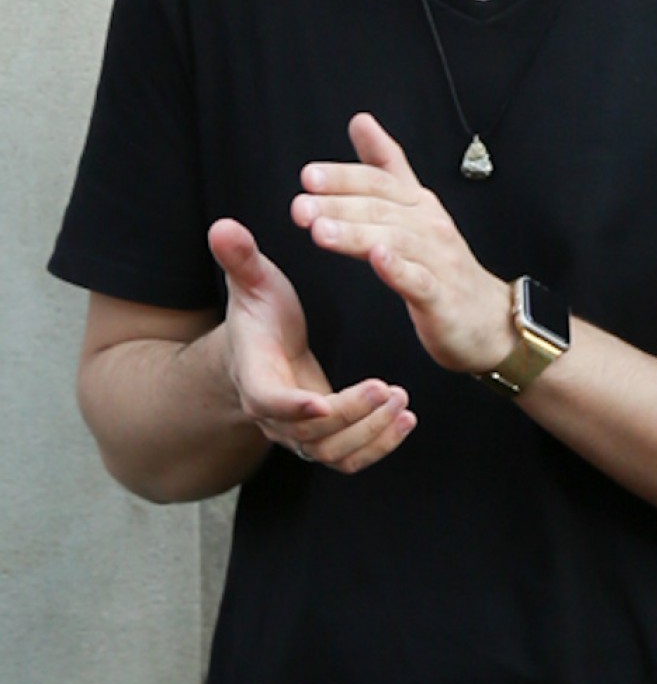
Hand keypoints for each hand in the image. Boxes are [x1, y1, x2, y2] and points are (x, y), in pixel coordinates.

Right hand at [208, 218, 414, 472]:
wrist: (262, 349)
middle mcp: (275, 415)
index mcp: (255, 376)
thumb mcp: (253, 283)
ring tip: (402, 402)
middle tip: (388, 390)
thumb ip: (241, 259)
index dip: (293, 407)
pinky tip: (406, 418)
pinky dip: (380, 445)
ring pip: (333, 453)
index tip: (322, 403)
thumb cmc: (260, 315)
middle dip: (352, 416)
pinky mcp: (324, 438)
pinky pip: (349, 458)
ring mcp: (299, 433)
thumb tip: (222, 226)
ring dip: (371, 433)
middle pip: (311, 435)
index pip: (269, 402)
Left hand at [291, 113, 517, 375]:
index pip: (380, 181)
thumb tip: (360, 122)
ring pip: (394, 240)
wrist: (489, 317)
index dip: (345, 176)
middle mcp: (429, 226)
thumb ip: (387, 165)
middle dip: (338, 205)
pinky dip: (398, 269)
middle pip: (381, 209)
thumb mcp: (415, 208)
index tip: (309, 175)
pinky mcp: (441, 297)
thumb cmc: (444, 263)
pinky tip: (377, 260)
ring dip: (356, 234)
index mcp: (417, 205)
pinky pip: (419, 280)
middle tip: (301, 205)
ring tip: (321, 231)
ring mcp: (437, 261)